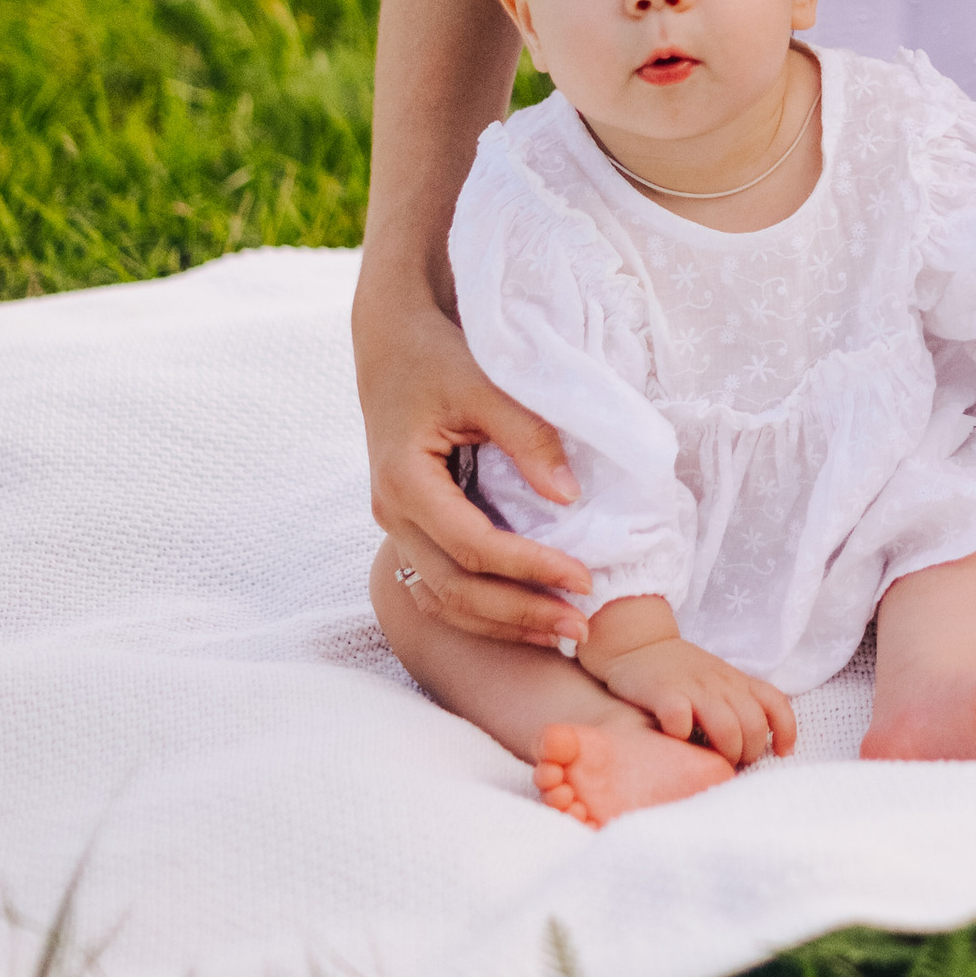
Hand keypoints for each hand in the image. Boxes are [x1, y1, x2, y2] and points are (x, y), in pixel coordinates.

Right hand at [357, 281, 595, 648]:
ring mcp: (394, 525)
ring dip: (501, 622)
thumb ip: (527, 436)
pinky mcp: (408, 527)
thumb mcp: (486, 384)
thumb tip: (569, 497)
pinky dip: (479, 609)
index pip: (473, 546)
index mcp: (405, 481)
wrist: (392, 343)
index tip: (584, 578)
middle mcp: (391, 513)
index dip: (529, 568)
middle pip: (454, 587)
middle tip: (581, 627)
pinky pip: (438, 585)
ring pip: (442, 598)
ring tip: (559, 633)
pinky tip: (522, 618)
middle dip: (520, 612)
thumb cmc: (440, 356)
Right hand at [591, 624, 797, 765]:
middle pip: (754, 725)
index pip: (776, 703)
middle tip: (733, 761)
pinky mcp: (663, 693)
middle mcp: (721, 684)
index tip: (781, 752)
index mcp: (737, 681)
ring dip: (725, 752)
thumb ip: (738, 703)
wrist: (637, 643)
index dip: (786, 731)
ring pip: (727, 728)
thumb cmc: (682, 672)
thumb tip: (761, 741)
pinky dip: (682, 737)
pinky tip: (677, 741)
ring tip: (710, 760)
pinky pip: (680, 720)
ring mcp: (693, 688)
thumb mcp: (719, 680)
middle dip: (749, 752)